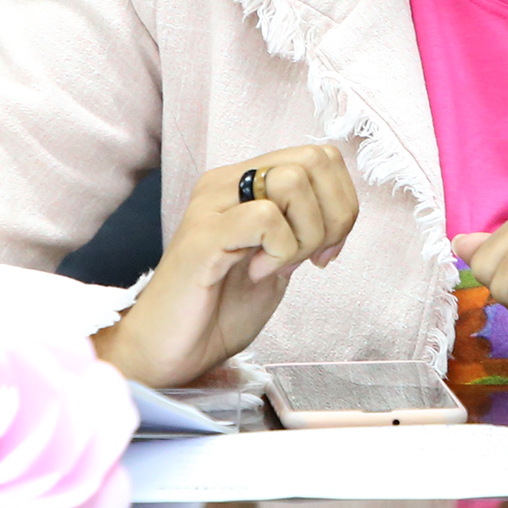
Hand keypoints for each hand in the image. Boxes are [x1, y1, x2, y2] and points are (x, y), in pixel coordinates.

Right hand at [92, 144, 357, 387]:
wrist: (165, 351)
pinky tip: (258, 274)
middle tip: (313, 259)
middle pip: (314, 159)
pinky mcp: (203, 236)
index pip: (320, 156)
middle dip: (334, 215)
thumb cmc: (217, 310)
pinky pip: (265, 217)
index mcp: (245, 182)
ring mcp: (212, 205)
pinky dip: (279, 250)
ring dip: (305, 234)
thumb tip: (340, 214)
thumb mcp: (277, 262)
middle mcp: (227, 182)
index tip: (327, 250)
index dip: (342, 202)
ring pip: (293, 180)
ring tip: (277, 268)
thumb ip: (302, 230)